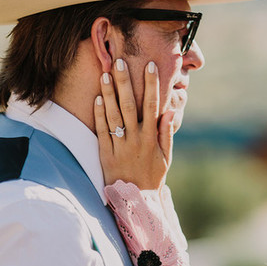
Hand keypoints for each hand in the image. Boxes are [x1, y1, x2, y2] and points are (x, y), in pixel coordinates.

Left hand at [94, 59, 174, 189]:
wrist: (135, 203)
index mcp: (151, 138)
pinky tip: (97, 98)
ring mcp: (119, 146)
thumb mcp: (166, 156)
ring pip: (113, 115)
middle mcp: (135, 139)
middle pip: (129, 105)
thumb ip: (166, 132)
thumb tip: (169, 110)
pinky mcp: (105, 154)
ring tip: (105, 74)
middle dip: (125, 82)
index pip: (152, 105)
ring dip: (109, 93)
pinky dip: (99, 114)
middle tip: (120, 62)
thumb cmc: (153, 176)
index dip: (151, 85)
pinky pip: (102, 131)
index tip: (150, 66)